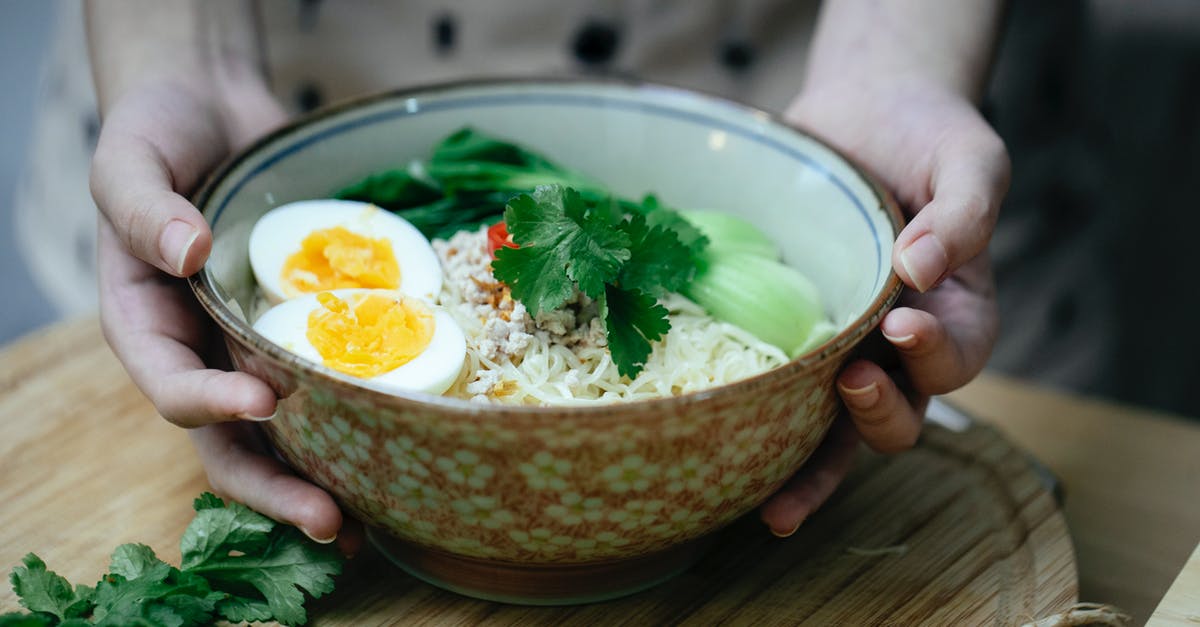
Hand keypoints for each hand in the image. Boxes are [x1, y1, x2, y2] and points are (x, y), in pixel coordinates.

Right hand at [91, 80, 360, 552]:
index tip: (263, 402)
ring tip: (374, 523)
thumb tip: (187, 251)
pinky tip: (406, 443)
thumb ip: (145, 207)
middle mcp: (202, 350)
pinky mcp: (306, 328)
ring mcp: (255, 345)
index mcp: (146, 324)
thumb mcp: (129, 159)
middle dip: (276, 488)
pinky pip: (332, 379)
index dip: (211, 405)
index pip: (171, 385)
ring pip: (285, 432)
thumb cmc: (157, 132)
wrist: (213, 107)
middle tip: (332, 522)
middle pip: (231, 440)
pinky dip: (359, 417)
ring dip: (324, 477)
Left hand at [759, 79, 1008, 535]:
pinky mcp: (788, 337)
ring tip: (779, 503)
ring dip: (812, 472)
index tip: (904, 323)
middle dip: (879, 414)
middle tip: (852, 382)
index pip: (959, 355)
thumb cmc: (929, 135)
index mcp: (959, 313)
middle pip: (901, 413)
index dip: (936, 354)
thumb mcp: (969, 160)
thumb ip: (964, 212)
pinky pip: (779, 397)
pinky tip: (724, 468)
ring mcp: (842, 349)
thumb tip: (920, 269)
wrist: (864, 109)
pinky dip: (761, 441)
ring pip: (835, 432)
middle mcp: (901, 348)